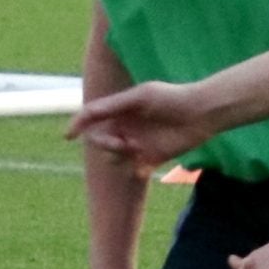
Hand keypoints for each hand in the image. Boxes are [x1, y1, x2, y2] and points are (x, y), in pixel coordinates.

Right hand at [67, 79, 202, 174]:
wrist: (201, 113)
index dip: (77, 126)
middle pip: (99, 141)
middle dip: (105, 144)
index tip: (67, 136)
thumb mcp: (139, 97)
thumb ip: (113, 106)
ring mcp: (138, 144)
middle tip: (122, 143)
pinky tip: (146, 165)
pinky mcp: (152, 159)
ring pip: (114, 159)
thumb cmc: (170, 99)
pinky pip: (135, 171)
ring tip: (136, 150)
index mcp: (120, 110)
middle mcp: (126, 128)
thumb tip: (86, 114)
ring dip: (119, 157)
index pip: (91, 118)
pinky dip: (137, 170)